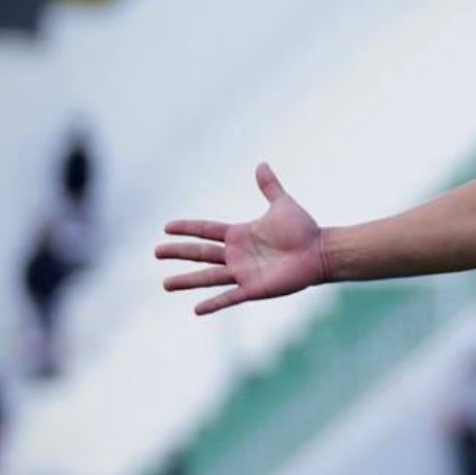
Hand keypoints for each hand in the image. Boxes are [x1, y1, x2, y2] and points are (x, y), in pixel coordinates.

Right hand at [156, 163, 325, 314]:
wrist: (319, 252)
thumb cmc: (303, 229)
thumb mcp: (282, 204)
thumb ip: (269, 187)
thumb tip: (261, 164)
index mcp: (239, 234)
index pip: (206, 230)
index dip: (187, 228)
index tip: (166, 227)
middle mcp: (236, 255)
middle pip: (200, 253)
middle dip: (178, 252)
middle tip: (156, 252)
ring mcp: (243, 272)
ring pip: (208, 277)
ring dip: (187, 281)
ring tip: (165, 284)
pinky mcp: (253, 288)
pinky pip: (230, 297)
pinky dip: (214, 304)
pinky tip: (196, 310)